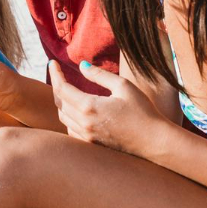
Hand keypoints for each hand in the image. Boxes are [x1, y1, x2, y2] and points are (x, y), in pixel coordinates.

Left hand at [50, 60, 167, 157]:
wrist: (153, 141)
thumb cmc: (143, 111)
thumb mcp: (123, 86)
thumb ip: (99, 75)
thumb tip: (81, 66)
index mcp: (89, 107)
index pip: (61, 88)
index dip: (55, 74)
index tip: (52, 63)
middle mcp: (83, 123)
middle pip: (59, 102)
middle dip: (57, 85)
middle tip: (59, 73)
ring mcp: (86, 136)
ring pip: (62, 117)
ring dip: (61, 102)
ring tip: (66, 89)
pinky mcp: (92, 144)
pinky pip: (70, 129)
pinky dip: (68, 117)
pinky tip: (75, 110)